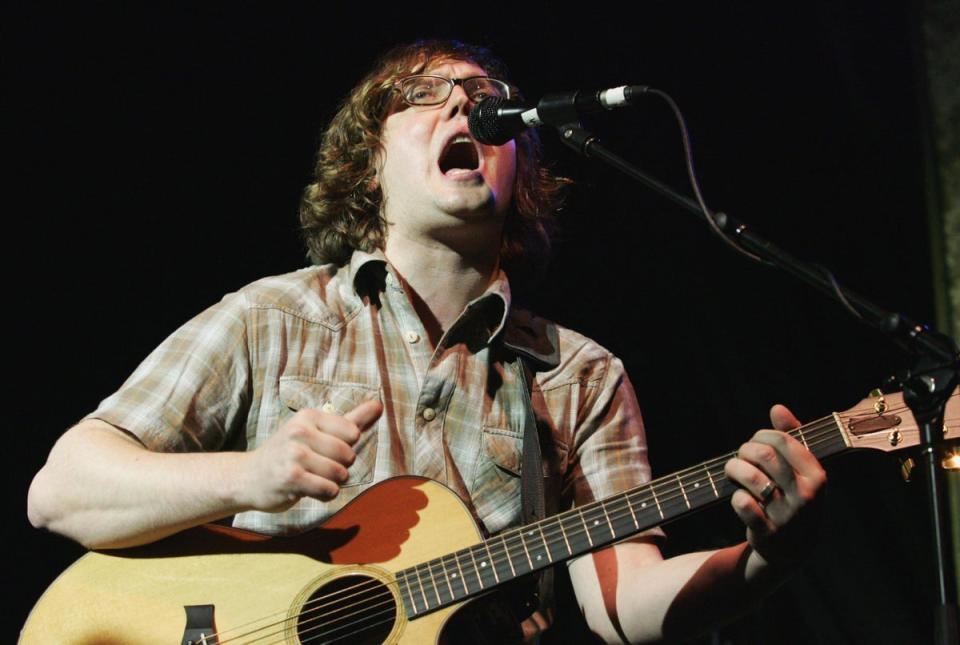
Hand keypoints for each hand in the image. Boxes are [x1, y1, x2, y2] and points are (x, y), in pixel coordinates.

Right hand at [239, 399, 382, 511]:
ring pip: (340, 474)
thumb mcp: (316, 431)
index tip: (326, 449)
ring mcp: (294, 454)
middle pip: (348, 455)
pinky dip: (325, 494)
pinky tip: (309, 490)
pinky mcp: (291, 478)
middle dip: (340, 467)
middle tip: (317, 466)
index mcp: (309, 416)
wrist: (247, 477)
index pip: (352, 433)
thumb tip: (380, 405)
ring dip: (332, 482)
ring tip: (314, 478)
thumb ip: (351, 419)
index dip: (345, 447)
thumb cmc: (288, 453)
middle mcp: (300, 431)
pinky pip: (329, 489)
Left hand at [724, 404, 826, 564]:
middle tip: (741, 457)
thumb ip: (792, 437)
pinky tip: (740, 498)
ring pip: (750, 477)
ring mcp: (787, 515)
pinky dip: (735, 497)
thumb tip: (777, 408)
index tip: (756, 442)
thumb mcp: (801, 470)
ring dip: (733, 469)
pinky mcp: (768, 532)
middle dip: (745, 450)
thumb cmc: (794, 499)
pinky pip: (742, 503)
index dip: (761, 435)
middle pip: (763, 455)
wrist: (793, 550)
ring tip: (733, 472)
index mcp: (817, 475)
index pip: (782, 440)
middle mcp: (806, 495)